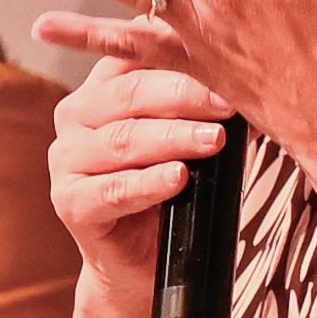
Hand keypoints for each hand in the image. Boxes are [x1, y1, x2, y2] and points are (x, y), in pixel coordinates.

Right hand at [30, 44, 232, 298]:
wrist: (142, 259)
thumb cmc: (169, 187)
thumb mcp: (186, 137)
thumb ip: (201, 105)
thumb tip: (249, 81)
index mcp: (100, 87)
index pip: (134, 58)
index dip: (178, 58)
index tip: (222, 60)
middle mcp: (75, 115)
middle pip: (129, 95)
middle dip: (183, 96)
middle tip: (227, 104)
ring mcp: (67, 160)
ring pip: (123, 140)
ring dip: (173, 139)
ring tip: (214, 141)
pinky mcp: (70, 203)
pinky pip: (114, 189)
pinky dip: (149, 183)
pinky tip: (179, 178)